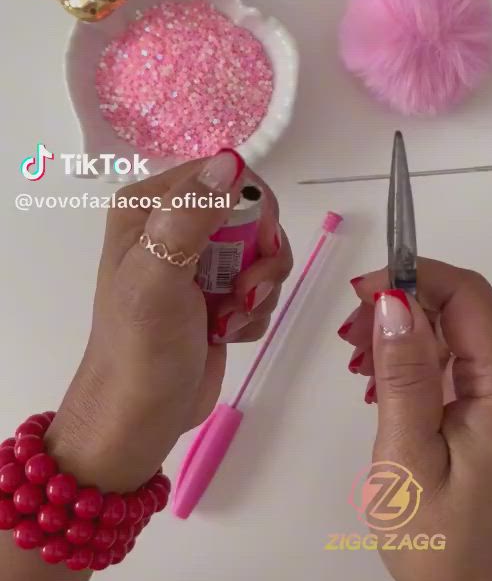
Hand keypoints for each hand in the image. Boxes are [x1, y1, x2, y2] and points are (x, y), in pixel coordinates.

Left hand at [47, 151, 292, 493]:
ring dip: (258, 291)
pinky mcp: (216, 296)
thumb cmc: (141, 347)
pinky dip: (253, 312)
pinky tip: (228, 334)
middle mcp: (172, 227)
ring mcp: (196, 264)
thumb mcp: (158, 278)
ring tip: (230, 321)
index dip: (251, 208)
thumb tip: (230, 162)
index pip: (221, 175)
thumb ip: (190, 217)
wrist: (139, 418)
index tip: (256, 247)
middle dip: (260, 258)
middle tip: (243, 293)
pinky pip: (259, 287)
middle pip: (250, 214)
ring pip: (262, 253)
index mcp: (148, 208)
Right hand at [340, 261, 491, 580]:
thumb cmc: (438, 543)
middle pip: (462, 311)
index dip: (414, 277)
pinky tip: (380, 386)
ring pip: (457, 335)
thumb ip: (404, 374)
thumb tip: (395, 299)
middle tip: (348, 341)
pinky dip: (417, 364)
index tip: (360, 294)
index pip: (468, 295)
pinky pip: (458, 366)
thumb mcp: (408, 457)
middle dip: (402, 309)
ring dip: (404, 336)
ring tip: (356, 366)